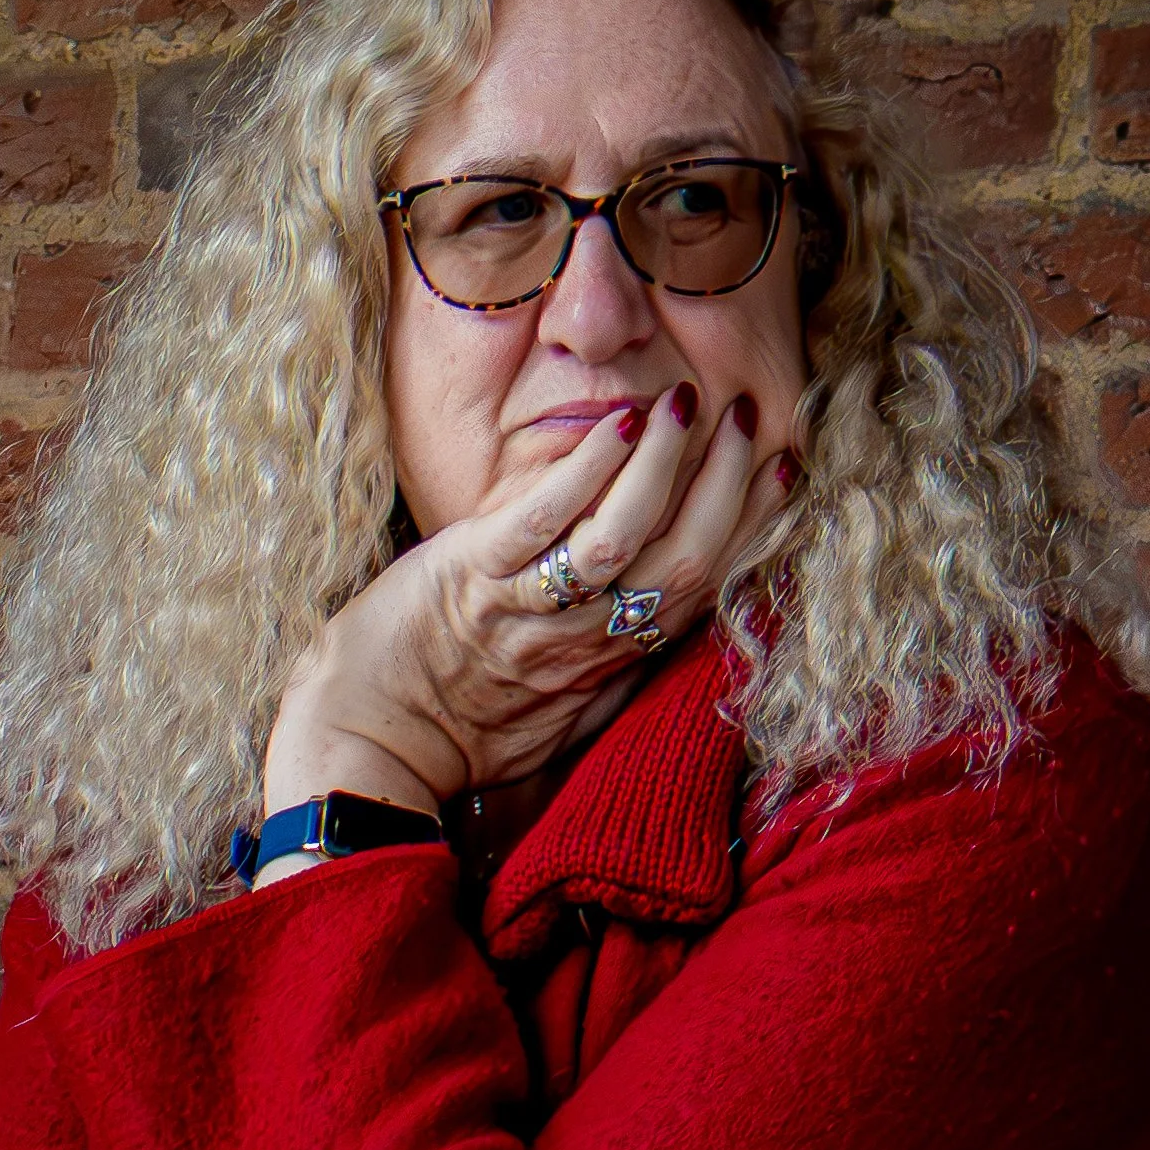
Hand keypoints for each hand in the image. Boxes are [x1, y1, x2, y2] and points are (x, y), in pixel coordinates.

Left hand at [261, 383, 780, 829]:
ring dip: (663, 464)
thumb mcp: (559, 716)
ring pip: (621, 536)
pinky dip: (587, 468)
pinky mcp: (471, 574)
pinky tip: (618, 421)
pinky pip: (543, 518)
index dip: (751, 529)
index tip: (781, 470)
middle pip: (682, 563)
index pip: (702, 591)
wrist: (368, 744)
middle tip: (750, 417)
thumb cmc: (457, 729)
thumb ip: (617, 673)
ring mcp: (527, 607)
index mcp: (610, 665)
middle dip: (726, 485)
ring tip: (685, 405)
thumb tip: (671, 631)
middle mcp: (582, 640)